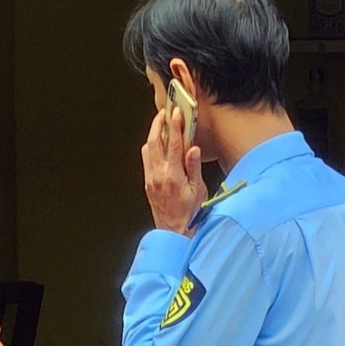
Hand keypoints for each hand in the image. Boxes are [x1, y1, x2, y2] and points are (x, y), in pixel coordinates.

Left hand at [142, 107, 206, 235]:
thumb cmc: (190, 214)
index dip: (175, 125)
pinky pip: (146, 159)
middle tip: (164, 112)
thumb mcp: (198, 191)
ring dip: (153, 134)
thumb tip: (193, 149)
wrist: (174, 233)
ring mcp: (151, 179)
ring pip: (148, 149)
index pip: (173, 144)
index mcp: (173, 175)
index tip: (176, 112)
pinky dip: (151, 147)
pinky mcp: (148, 183)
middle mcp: (158, 175)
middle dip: (158, 124)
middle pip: (155, 142)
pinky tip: (156, 143)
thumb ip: (194, 168)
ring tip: (160, 124)